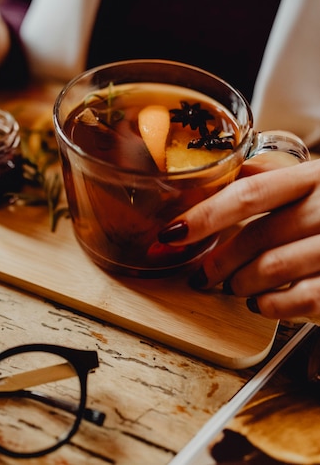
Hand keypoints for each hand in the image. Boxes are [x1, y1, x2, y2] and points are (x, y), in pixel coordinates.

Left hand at [159, 157, 319, 320]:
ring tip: (234, 287)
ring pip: (273, 269)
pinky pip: (301, 299)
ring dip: (241, 283)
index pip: (250, 193)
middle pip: (257, 235)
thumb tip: (232, 171)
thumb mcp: (318, 180)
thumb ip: (277, 176)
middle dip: (219, 260)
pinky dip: (271, 305)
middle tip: (202, 274)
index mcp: (317, 177)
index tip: (171, 232)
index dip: (206, 215)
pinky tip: (262, 303)